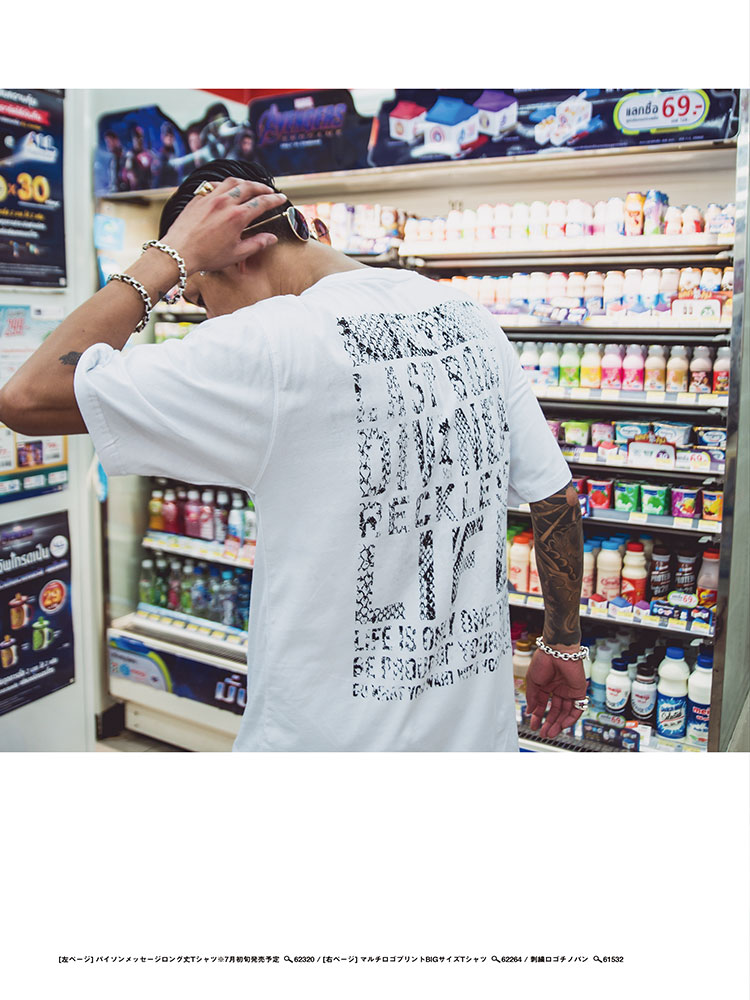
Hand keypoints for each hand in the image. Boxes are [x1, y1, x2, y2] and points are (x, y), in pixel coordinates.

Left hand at [162, 177, 286, 274]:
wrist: (179, 252)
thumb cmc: (207, 256)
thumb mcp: (236, 254)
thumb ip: (257, 244)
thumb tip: (271, 238)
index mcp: (238, 216)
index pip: (262, 202)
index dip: (274, 199)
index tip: (281, 198)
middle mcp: (225, 202)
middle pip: (248, 187)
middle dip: (262, 187)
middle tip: (268, 190)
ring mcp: (210, 197)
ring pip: (231, 181)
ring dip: (244, 182)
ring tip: (249, 186)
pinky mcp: (198, 198)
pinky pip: (213, 184)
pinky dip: (223, 184)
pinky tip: (225, 189)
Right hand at [525, 646, 586, 738]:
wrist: (556, 651)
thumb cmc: (544, 661)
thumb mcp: (533, 682)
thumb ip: (533, 698)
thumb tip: (530, 711)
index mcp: (547, 686)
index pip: (544, 705)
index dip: (538, 716)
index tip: (534, 725)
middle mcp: (558, 689)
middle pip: (555, 711)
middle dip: (549, 723)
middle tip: (544, 733)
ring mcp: (569, 691)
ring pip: (565, 712)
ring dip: (559, 723)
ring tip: (551, 732)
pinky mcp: (579, 691)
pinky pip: (577, 708)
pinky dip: (571, 718)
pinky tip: (563, 725)